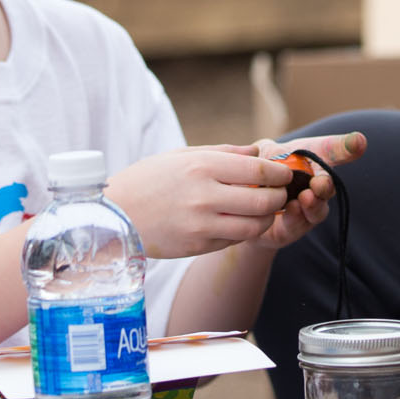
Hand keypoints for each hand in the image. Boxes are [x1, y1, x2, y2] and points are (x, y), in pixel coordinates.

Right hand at [107, 147, 293, 258]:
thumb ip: (223, 153)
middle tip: (280, 194)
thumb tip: (256, 153)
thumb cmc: (148, 179)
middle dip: (279, 197)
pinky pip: (234, 239)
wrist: (115, 215)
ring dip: (266, 219)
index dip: (279, 174)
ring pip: (254, 226)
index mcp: (202, 167)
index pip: (258, 171)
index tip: (285, 174)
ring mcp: (201, 224)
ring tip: (265, 211)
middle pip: (263, 201)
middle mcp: (205, 196)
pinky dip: (244, 231)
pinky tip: (240, 222)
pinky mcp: (197, 246)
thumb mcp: (181, 155)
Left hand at [240, 131, 367, 251]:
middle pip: (327, 187)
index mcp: (311, 164)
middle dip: (326, 186)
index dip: (347, 146)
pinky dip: (296, 218)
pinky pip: (297, 226)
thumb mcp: (267, 154)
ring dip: (313, 204)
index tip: (359, 141)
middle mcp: (314, 188)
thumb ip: (273, 151)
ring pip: (317, 210)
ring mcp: (305, 211)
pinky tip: (291, 209)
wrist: (236, 203)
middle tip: (321, 183)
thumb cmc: (258, 174)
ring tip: (306, 198)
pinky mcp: (290, 231)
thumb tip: (279, 145)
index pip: (332, 152)